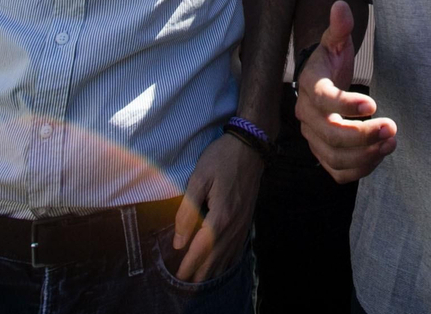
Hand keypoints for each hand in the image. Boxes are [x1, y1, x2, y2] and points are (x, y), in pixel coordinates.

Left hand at [171, 133, 262, 281]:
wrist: (251, 146)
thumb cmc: (221, 158)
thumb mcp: (199, 179)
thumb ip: (187, 211)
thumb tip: (179, 241)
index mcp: (220, 215)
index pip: (202, 248)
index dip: (190, 263)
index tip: (179, 276)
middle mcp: (234, 224)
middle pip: (216, 257)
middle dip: (201, 272)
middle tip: (187, 283)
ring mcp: (244, 223)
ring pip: (228, 255)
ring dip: (214, 269)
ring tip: (201, 280)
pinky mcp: (248, 219)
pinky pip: (238, 247)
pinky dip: (229, 259)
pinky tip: (224, 264)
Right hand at [294, 0, 395, 182]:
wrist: (321, 83)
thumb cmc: (331, 61)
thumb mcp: (336, 41)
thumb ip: (339, 27)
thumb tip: (341, 4)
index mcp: (311, 87)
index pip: (324, 100)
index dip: (346, 105)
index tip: (373, 104)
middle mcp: (307, 117)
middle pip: (330, 135)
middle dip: (363, 135)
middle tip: (392, 127)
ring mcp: (314, 139)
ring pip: (335, 157)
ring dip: (365, 154)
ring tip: (391, 141)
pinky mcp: (324, 154)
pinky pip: (338, 172)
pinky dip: (360, 169)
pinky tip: (381, 154)